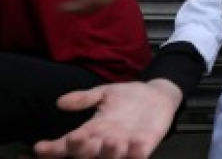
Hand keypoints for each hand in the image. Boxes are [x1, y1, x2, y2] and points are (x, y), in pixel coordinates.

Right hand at [34, 80, 181, 158]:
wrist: (157, 96)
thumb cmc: (127, 97)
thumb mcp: (104, 93)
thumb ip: (84, 98)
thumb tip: (60, 102)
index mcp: (93, 130)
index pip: (69, 143)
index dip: (55, 148)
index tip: (40, 147)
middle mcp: (106, 141)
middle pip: (88, 152)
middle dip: (80, 148)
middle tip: (75, 139)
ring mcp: (126, 145)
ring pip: (112, 156)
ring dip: (109, 152)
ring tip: (109, 141)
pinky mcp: (146, 144)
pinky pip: (140, 154)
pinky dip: (137, 153)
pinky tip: (134, 144)